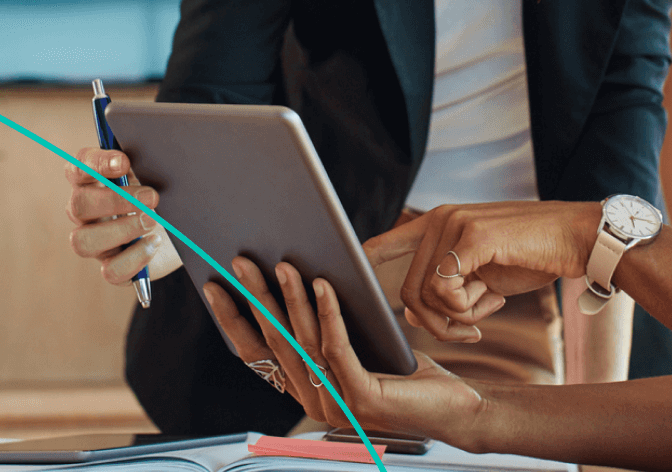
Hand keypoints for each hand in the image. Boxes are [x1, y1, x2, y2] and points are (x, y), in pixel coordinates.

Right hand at [65, 147, 183, 283]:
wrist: (184, 230)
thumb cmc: (165, 194)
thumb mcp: (157, 173)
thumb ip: (148, 159)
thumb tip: (155, 145)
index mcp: (92, 183)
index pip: (77, 168)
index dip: (95, 164)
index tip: (124, 162)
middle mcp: (86, 214)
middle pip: (78, 206)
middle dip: (116, 200)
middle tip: (151, 196)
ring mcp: (95, 243)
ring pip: (82, 242)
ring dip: (121, 230)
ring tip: (153, 221)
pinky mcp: (112, 267)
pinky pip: (110, 271)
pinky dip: (134, 258)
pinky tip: (154, 244)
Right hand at [201, 258, 482, 444]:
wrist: (458, 410)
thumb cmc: (409, 373)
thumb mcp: (362, 344)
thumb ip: (330, 327)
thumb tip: (304, 274)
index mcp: (308, 389)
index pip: (258, 354)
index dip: (233, 320)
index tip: (213, 286)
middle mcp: (315, 400)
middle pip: (275, 342)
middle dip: (255, 298)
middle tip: (238, 262)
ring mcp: (337, 403)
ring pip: (304, 341)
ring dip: (289, 298)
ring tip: (281, 263)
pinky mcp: (363, 399)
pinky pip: (338, 347)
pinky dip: (328, 312)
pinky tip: (324, 283)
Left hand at [365, 201, 598, 341]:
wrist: (576, 238)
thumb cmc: (533, 256)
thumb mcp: (484, 274)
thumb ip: (449, 286)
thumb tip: (410, 312)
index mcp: (441, 223)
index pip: (386, 241)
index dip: (364, 261)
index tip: (343, 275)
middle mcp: (441, 218)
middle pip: (407, 288)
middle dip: (431, 322)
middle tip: (464, 331)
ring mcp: (455, 224)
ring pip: (425, 294)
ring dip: (452, 319)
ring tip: (482, 315)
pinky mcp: (472, 236)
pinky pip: (447, 289)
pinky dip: (466, 308)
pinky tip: (493, 303)